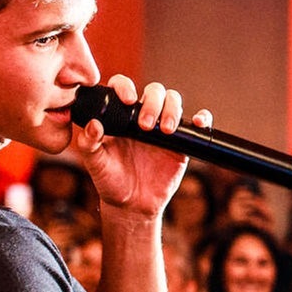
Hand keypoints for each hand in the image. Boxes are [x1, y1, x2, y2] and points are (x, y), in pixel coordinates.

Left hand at [71, 75, 211, 217]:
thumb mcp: (95, 164)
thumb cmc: (110, 181)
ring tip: (166, 131)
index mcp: (120, 116)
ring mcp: (163, 128)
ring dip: (172, 109)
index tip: (128, 101)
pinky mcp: (182, 142)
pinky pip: (195, 124)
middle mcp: (142, 117)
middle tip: (147, 125)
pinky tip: (198, 123)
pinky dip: (202, 118)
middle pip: (154, 91)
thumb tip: (94, 124)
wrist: (133, 204)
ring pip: (174, 101)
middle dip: (153, 102)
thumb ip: (89, 144)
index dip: (126, 87)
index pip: (124, 87)